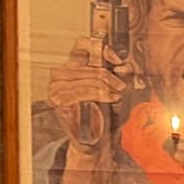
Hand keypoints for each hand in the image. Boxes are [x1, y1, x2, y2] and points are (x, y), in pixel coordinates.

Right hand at [47, 39, 126, 154]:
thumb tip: (125, 66)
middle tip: (120, 85)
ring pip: (87, 77)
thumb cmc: (104, 112)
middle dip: (109, 74)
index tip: (117, 60)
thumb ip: (121, 75)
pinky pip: (81, 91)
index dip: (100, 48)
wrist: (95, 138)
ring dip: (106, 85)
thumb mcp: (116, 88)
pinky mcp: (59, 101)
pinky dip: (99, 94)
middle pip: (89, 63)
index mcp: (73, 65)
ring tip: (116, 94)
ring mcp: (57, 87)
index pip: (82, 45)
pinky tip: (109, 98)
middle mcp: (61, 73)